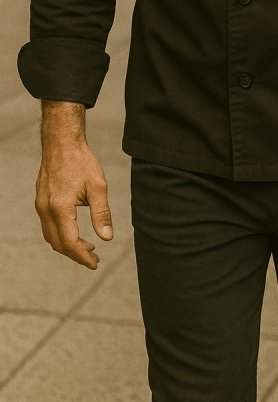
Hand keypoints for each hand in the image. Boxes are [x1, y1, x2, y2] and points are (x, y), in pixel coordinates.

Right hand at [36, 102, 112, 268]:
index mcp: (60, 208)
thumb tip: (108, 237)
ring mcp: (41, 206)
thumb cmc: (82, 162)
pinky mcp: (41, 201)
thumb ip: (102, 213)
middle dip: (76, 254)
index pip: (70, 243)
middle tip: (94, 258)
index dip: (83, 256)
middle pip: (58, 244)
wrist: (62, 143)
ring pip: (51, 236)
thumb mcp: (98, 187)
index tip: (96, 263)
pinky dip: (61, 234)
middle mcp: (46, 210)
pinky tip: (75, 231)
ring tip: (88, 246)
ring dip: (68, 246)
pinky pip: (48, 226)